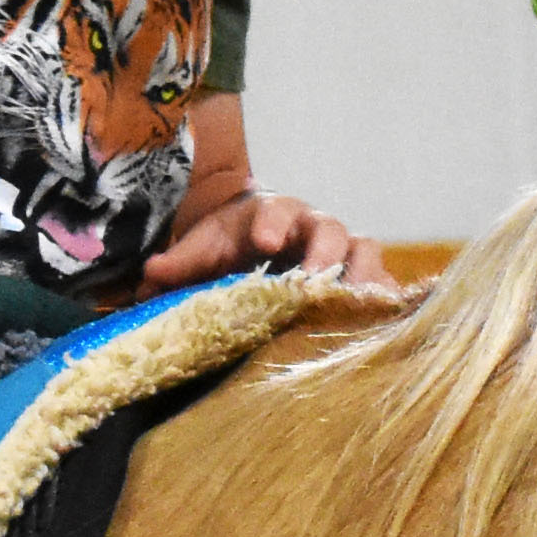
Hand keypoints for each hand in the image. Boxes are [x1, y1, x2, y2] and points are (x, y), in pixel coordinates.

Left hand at [136, 182, 399, 298]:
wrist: (259, 244)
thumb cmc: (230, 245)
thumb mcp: (205, 248)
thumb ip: (182, 261)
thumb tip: (150, 277)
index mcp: (272, 214)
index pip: (276, 210)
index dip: (274, 223)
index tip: (265, 242)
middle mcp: (313, 228)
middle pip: (330, 228)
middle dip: (325, 251)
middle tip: (316, 277)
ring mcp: (342, 253)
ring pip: (365, 251)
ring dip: (364, 275)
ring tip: (358, 303)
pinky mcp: (360, 279)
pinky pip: (382, 285)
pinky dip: (385, 302)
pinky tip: (385, 326)